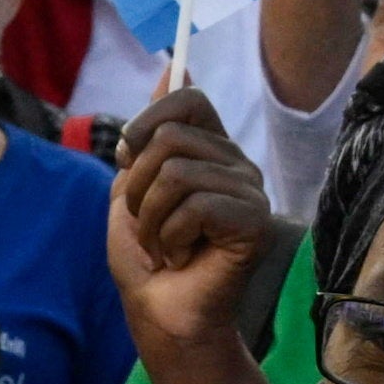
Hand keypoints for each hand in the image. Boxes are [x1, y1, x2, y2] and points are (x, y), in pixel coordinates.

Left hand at [106, 85, 283, 364]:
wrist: (160, 314)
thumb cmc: (146, 258)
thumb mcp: (131, 188)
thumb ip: (148, 137)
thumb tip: (172, 70)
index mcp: (211, 150)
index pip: (188, 100)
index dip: (148, 122)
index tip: (129, 159)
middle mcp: (237, 164)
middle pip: (171, 138)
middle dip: (137, 187)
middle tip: (147, 223)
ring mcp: (251, 192)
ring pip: (176, 173)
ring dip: (151, 219)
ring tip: (165, 246)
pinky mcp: (255, 221)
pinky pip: (195, 206)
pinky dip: (172, 238)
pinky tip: (184, 258)